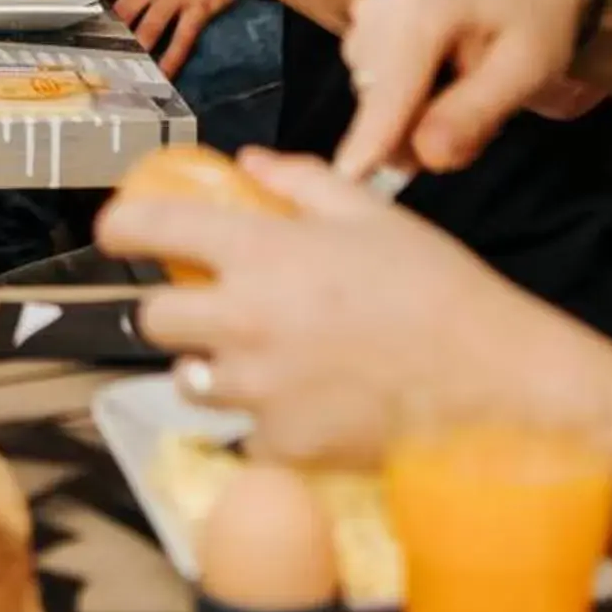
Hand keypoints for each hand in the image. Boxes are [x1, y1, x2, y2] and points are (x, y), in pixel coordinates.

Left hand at [97, 0, 231, 77]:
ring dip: (134, 53)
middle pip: (120, 14)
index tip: (71, 20)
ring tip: (122, 74)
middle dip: (106, 37)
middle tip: (92, 59)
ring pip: (146, 31)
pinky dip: (172, 61)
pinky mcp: (198, 7)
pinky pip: (182, 39)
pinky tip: (164, 76)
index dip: (85, 4)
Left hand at [100, 153, 590, 464]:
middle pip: (153, 317)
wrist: (498, 388)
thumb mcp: (376, 217)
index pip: (153, 229)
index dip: (121, 226)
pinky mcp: (281, 447)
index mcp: (263, 253)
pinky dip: (266, 422)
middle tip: (212, 306)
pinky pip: (246, 433)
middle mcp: (245, 321)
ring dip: (213, 366)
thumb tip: (249, 165)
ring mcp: (259, 390)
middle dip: (175, 308)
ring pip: (191, 378)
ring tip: (265, 360)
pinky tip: (311, 405)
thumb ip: (302, 183)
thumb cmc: (442, 293)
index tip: (113, 230)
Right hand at [333, 0, 611, 178]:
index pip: (392, 91)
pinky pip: (374, 90)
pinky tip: (441, 76)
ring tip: (466, 88)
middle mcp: (381, 9)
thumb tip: (426, 157)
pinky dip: (406, 99)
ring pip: (375, 103)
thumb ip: (475, 114)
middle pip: (381, 107)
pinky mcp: (361, 26)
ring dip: (416, 116)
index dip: (371, 138)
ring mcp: (365, 16)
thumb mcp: (528, 70)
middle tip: (482, 115)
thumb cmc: (535, 20)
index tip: (347, 179)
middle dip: (420, 131)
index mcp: (426, 12)